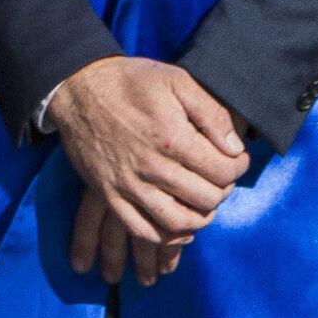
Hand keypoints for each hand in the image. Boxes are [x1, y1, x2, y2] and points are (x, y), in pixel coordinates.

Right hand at [49, 57, 247, 275]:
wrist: (78, 88)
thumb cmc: (130, 82)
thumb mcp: (177, 81)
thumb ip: (212, 114)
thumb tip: (235, 148)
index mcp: (172, 138)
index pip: (224, 171)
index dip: (239, 166)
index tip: (236, 159)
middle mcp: (152, 167)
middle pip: (206, 198)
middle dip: (222, 190)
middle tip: (220, 178)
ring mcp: (128, 184)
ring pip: (178, 221)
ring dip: (200, 218)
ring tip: (203, 203)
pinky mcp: (108, 194)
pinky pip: (141, 230)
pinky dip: (165, 236)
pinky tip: (177, 226)